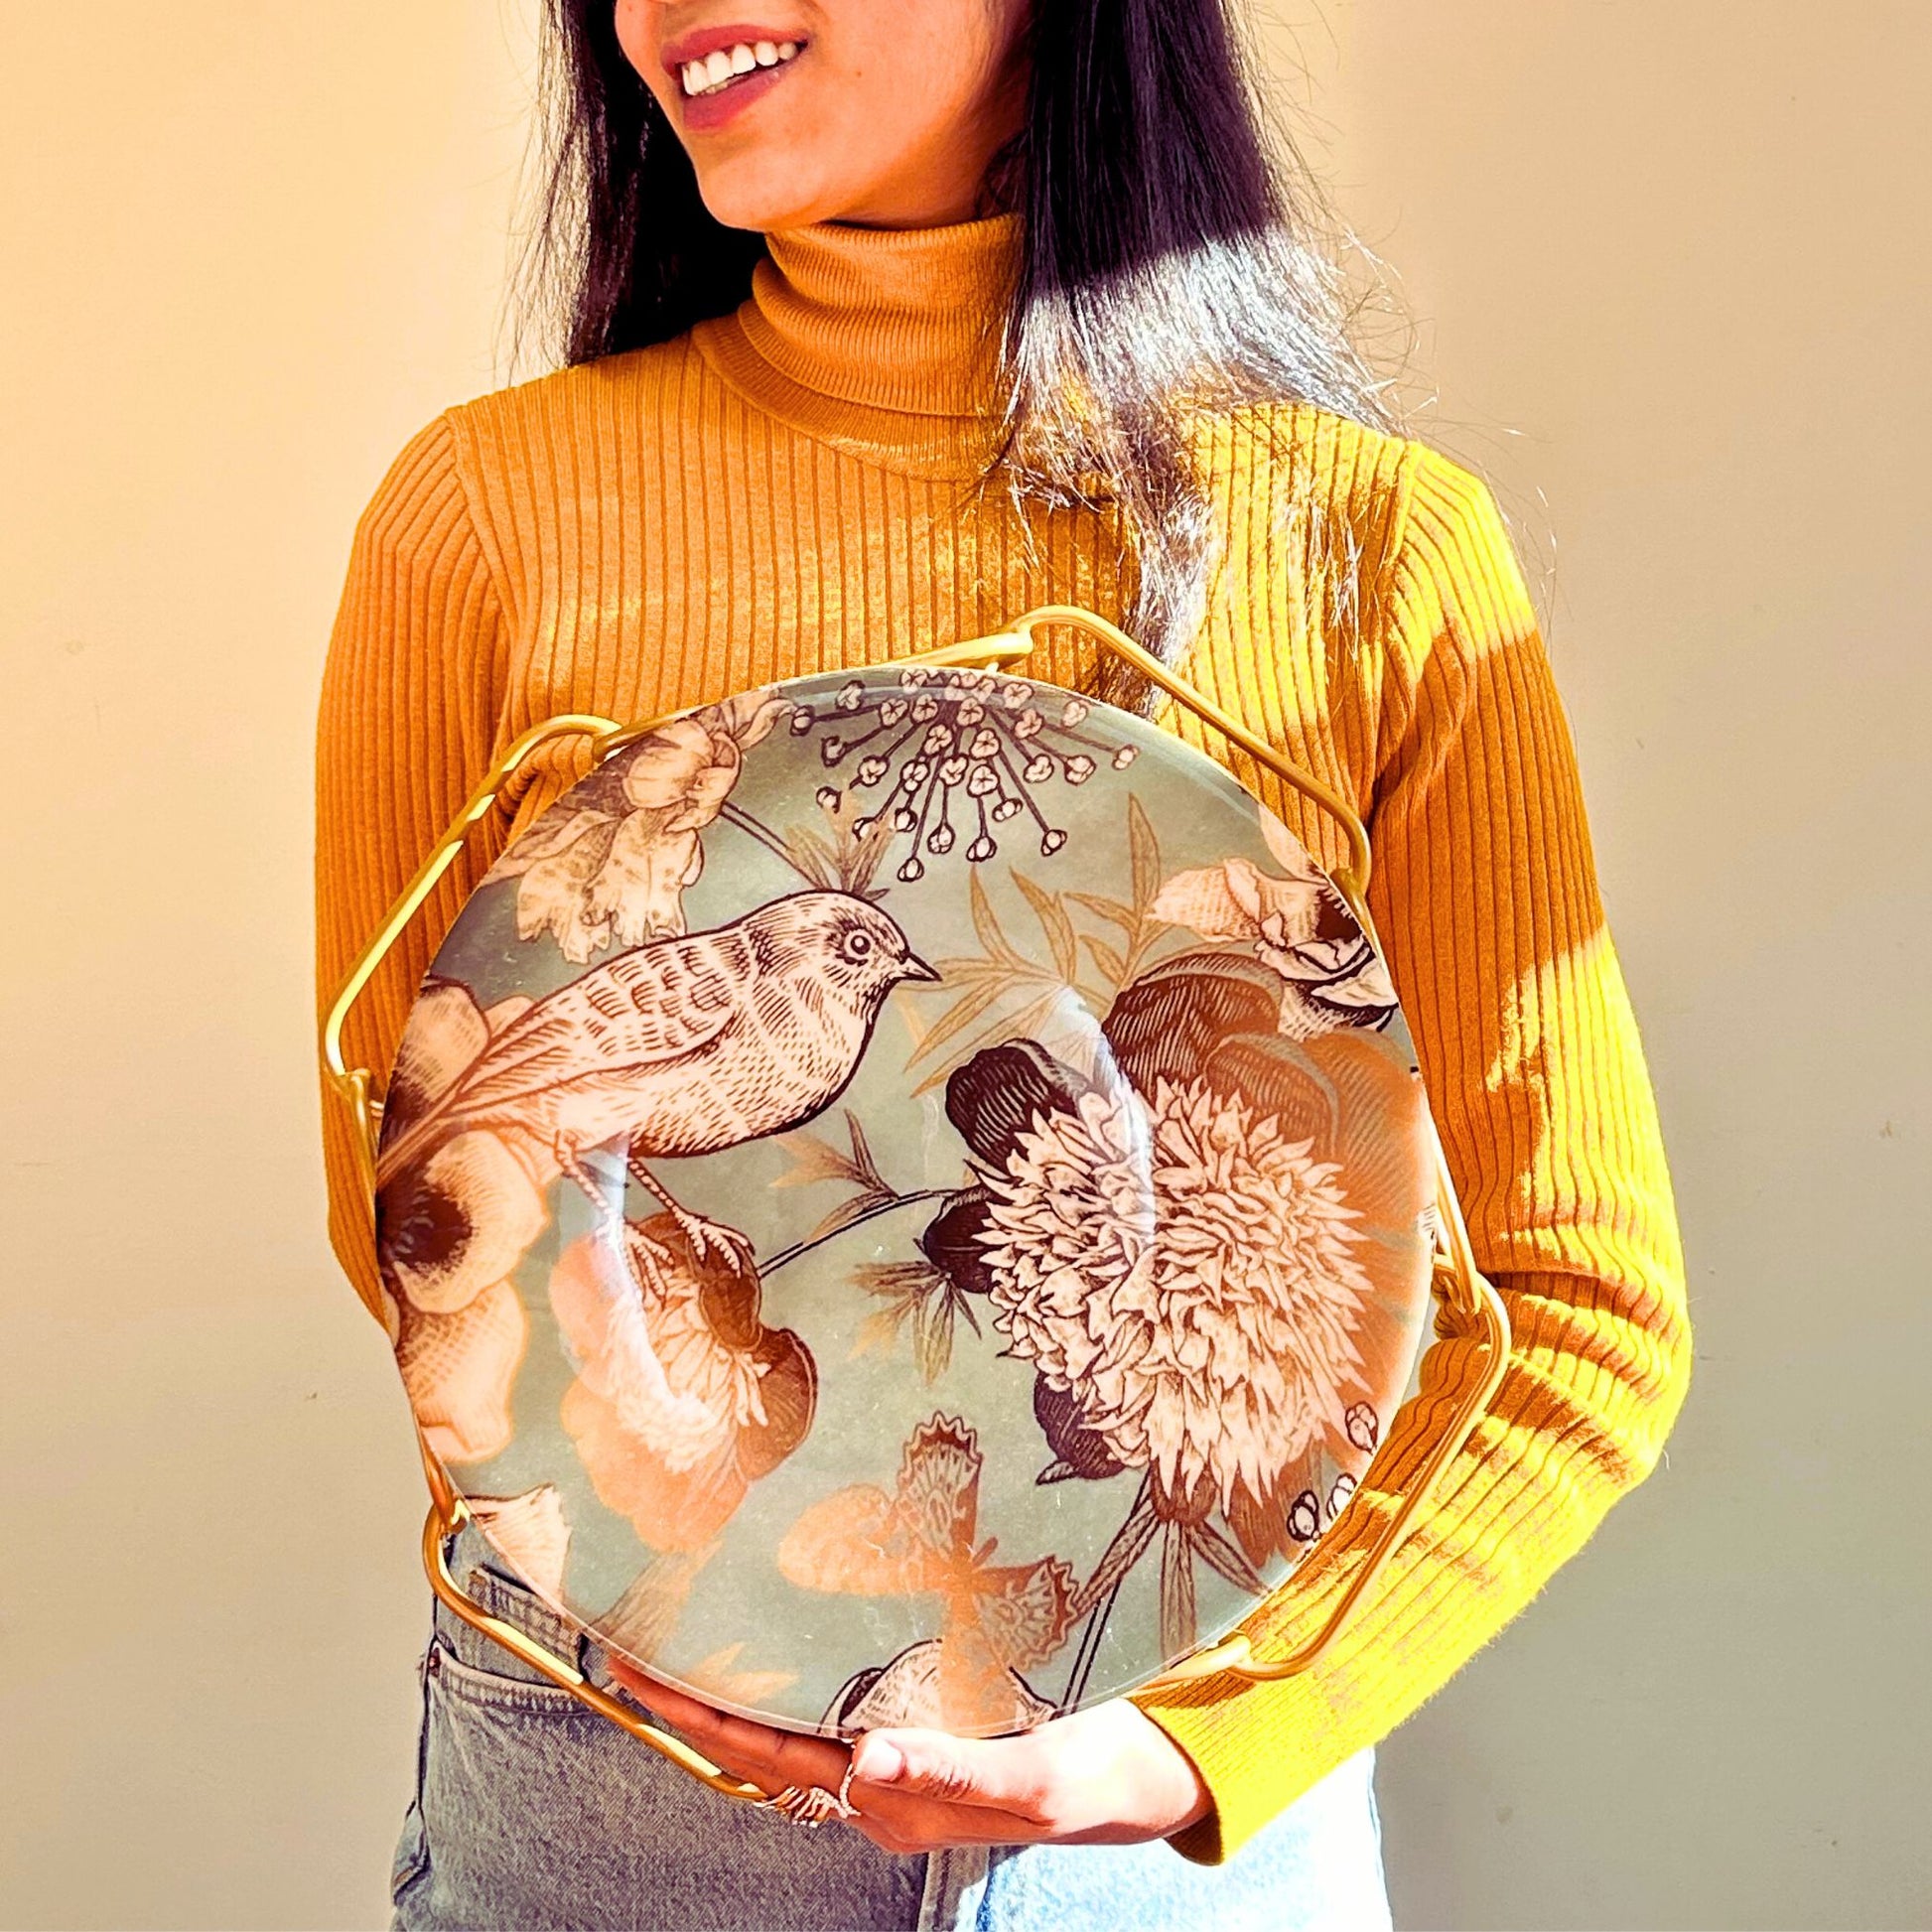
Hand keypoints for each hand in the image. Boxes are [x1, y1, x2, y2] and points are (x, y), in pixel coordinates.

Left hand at [608, 1662, 1212, 1853]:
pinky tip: (783, 1617)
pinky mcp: (921, 1717)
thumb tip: (862, 1765)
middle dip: (695, 1690)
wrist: (1135, 1778)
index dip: (696, 1712)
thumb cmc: (1084, 1780)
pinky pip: (837, 1690)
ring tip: (688, 1612)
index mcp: (885, 1798)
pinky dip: (796, 1658)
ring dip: (741, 1671)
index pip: (767, 1752)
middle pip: (762, 1733)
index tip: (633, 1666)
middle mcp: (875, 1776)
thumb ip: (948, 1774)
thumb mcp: (1027, 1779)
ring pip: (794, 1710)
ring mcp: (894, 1750)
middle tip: (633, 1627)